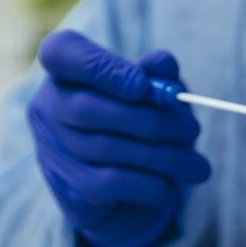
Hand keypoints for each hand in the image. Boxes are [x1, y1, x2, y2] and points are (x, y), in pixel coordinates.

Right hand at [27, 30, 209, 246]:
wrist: (127, 193)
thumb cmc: (142, 126)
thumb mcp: (157, 95)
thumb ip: (159, 75)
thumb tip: (164, 64)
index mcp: (65, 71)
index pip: (61, 53)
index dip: (101, 68)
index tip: (142, 85)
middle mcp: (47, 109)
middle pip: (86, 109)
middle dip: (150, 120)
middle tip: (193, 130)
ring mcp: (52, 152)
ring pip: (105, 149)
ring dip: (163, 157)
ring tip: (198, 165)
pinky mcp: (69, 189)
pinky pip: (111, 182)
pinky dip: (150, 185)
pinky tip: (171, 189)